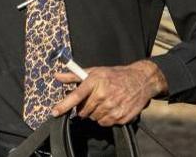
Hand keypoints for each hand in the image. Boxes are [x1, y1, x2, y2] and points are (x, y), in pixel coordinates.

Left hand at [51, 60, 166, 126]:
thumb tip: (57, 76)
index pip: (76, 96)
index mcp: (95, 82)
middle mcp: (103, 95)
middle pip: (83, 111)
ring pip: (93, 118)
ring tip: (102, 102)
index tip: (54, 112)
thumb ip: (74, 76)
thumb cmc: (115, 75)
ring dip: (94, 113)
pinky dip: (105, 118)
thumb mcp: (95, 71)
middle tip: (91, 100)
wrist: (141, 80)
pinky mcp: (121, 116)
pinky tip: (110, 108)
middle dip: (83, 108)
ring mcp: (113, 107)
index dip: (64, 105)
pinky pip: (105, 123)